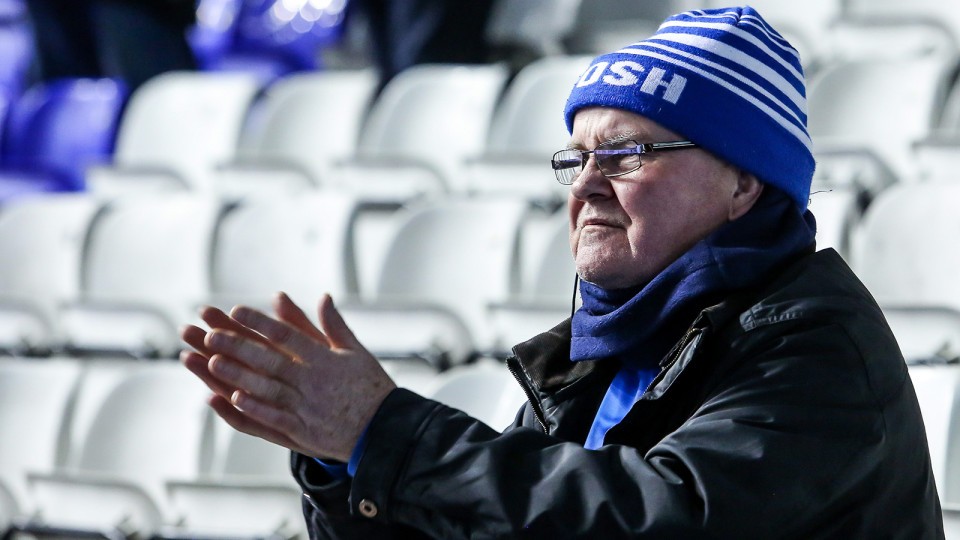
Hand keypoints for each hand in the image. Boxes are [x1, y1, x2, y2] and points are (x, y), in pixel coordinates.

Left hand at [180, 292, 395, 461]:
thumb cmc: (370, 387)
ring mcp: (307, 407)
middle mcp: (313, 381)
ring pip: (266, 388)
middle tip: (210, 334)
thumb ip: (335, 326)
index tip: (236, 310)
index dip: (260, 322)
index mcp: (325, 359)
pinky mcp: (304, 432)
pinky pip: (274, 419)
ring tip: (211, 363)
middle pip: (270, 360)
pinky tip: (232, 398)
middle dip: (238, 347)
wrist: (385, 430)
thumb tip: (324, 297)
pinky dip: (254, 408)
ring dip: (237, 376)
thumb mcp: (356, 352)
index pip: (287, 335)